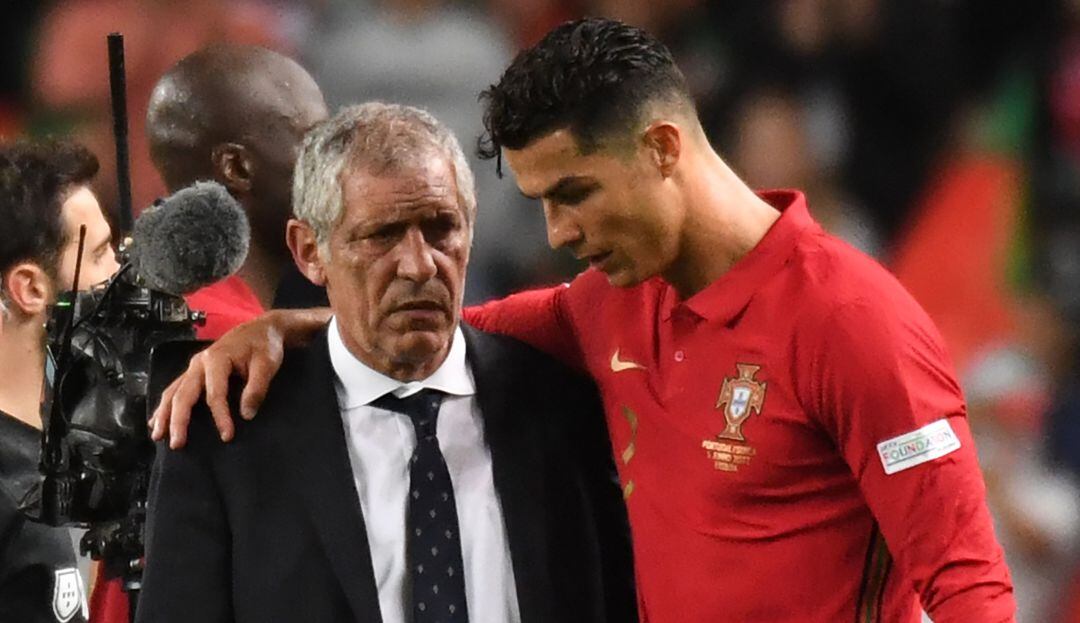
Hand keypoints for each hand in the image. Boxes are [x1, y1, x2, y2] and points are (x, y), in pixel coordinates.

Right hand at [150, 307, 328, 447]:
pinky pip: (175, 389)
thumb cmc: (264, 346)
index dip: (220, 416)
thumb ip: (257, 389)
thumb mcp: (267, 364)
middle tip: (177, 444)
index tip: (227, 436)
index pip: (214, 394)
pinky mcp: (195, 371)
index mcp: (217, 359)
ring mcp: (194, 367)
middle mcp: (199, 363)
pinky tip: (157, 421)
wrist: (262, 329)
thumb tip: (246, 415)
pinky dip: (165, 406)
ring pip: (173, 392)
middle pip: (184, 394)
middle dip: (178, 420)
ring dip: (164, 414)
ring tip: (157, 436)